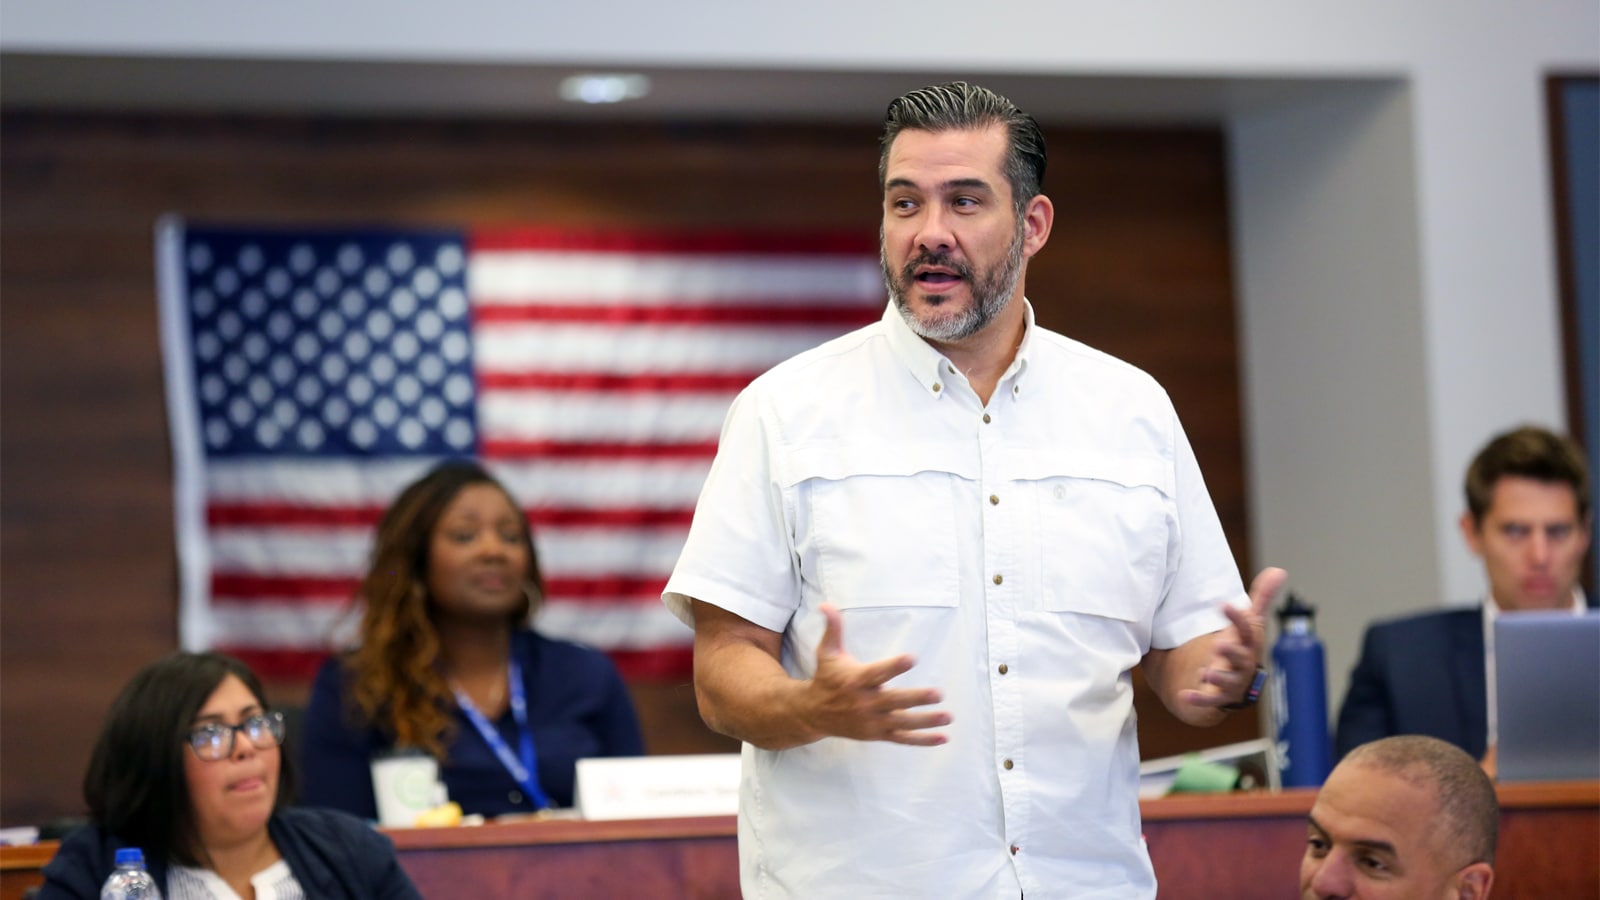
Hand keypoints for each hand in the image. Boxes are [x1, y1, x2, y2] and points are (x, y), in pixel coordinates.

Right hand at [804, 603, 950, 744]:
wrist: (813, 714)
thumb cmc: (826, 678)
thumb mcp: (827, 652)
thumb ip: (833, 628)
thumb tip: (826, 604)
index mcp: (856, 680)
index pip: (877, 673)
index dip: (894, 666)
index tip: (912, 658)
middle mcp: (865, 703)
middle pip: (894, 701)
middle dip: (916, 698)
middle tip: (939, 693)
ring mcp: (873, 721)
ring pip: (902, 723)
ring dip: (926, 721)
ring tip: (948, 716)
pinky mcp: (878, 734)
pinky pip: (902, 739)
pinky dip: (922, 740)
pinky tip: (943, 738)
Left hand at [1178, 567, 1286, 709]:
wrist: (1234, 684)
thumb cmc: (1240, 647)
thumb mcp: (1249, 623)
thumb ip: (1260, 598)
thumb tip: (1279, 570)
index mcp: (1248, 643)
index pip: (1247, 630)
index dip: (1238, 618)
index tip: (1224, 604)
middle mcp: (1243, 664)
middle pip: (1241, 658)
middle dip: (1231, 652)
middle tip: (1218, 645)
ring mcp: (1232, 682)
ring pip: (1228, 681)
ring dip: (1218, 677)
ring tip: (1207, 672)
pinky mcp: (1219, 697)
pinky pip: (1209, 700)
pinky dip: (1198, 699)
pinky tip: (1183, 696)